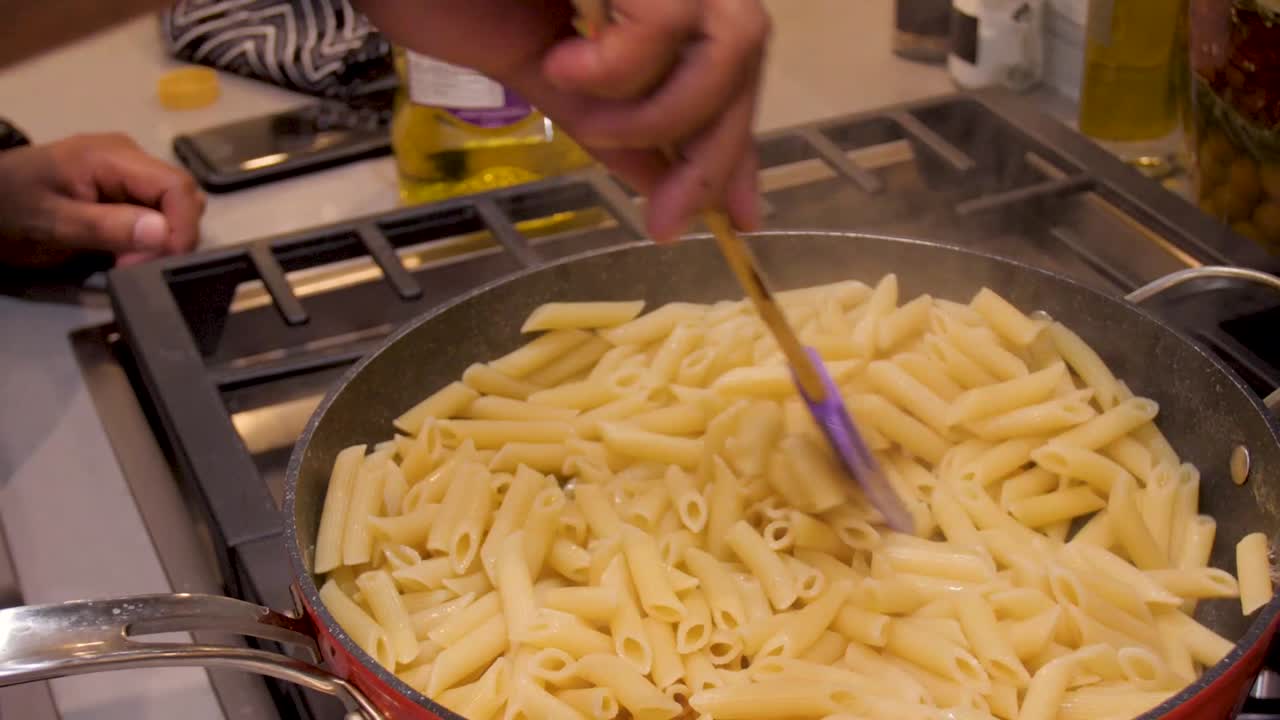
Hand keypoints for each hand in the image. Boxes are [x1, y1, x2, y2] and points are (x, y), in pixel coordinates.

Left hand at [0, 133, 204, 268]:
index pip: (177, 187)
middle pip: (182, 196)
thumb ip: (106, 227)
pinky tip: (124, 250)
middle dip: (172, 236)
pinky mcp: (124, 186)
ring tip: (126, 259)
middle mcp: (129, 156)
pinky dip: (150, 236)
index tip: (155, 261)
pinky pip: (156, 210)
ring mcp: (128, 170)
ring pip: (174, 205)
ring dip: (162, 238)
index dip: (181, 227)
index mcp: (112, 156)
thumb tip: (164, 233)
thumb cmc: (10, 210)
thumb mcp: (51, 223)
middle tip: (134, 264)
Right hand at [355, 0, 769, 242]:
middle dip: (711, 152)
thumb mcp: (535, 72)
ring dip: (658, 111)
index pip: (725, 67)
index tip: (738, 215)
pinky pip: (666, 20)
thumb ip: (602, 120)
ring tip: (584, 113)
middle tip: (664, 213)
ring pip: (731, 41)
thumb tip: (658, 180)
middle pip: (745, 54)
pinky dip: (619, 68)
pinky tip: (560, 64)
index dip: (734, 140)